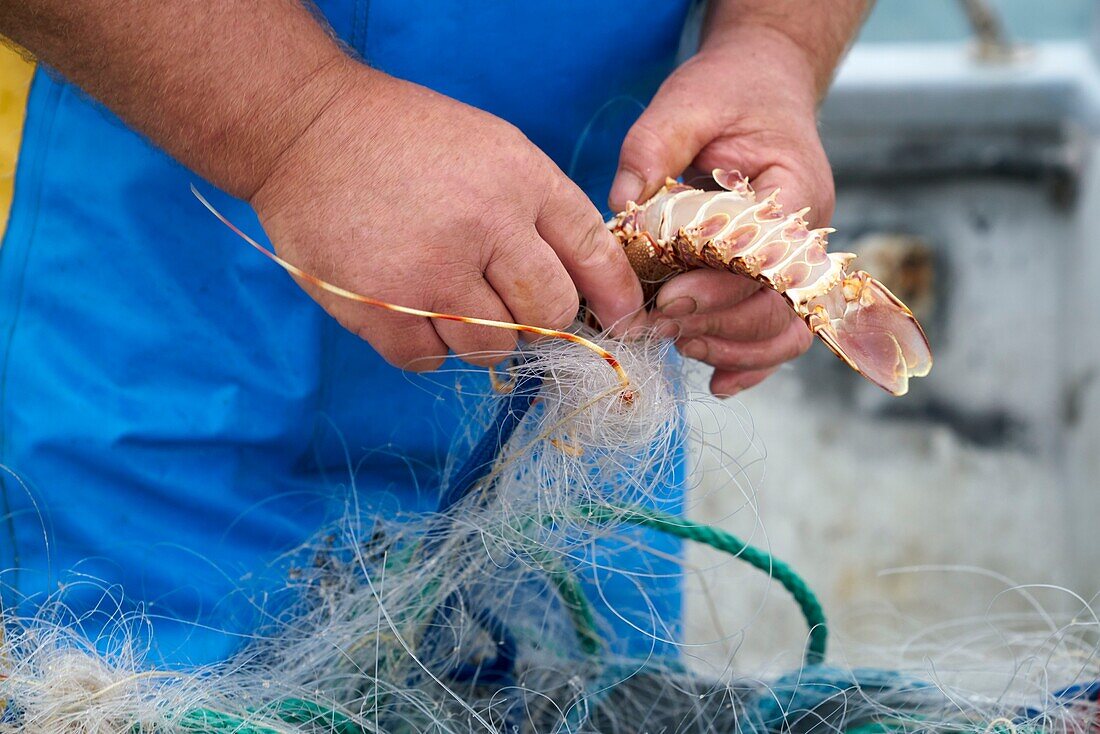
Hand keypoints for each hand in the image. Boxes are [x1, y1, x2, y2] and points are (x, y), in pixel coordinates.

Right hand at [250, 64, 642, 370]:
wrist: (306, 131)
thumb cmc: (405, 141)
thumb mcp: (493, 148)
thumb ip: (540, 210)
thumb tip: (585, 282)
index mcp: (519, 181)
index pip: (592, 253)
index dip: (615, 297)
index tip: (625, 322)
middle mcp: (484, 227)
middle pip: (550, 315)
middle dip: (540, 321)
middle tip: (511, 305)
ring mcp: (430, 274)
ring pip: (492, 349)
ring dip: (478, 336)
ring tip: (445, 294)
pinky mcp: (379, 308)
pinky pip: (429, 363)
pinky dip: (426, 348)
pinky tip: (410, 309)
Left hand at [609, 32, 832, 395]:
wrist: (764, 87)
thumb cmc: (729, 93)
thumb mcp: (686, 102)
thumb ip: (652, 147)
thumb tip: (622, 206)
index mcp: (794, 187)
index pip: (769, 255)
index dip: (721, 285)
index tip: (668, 296)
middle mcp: (807, 234)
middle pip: (778, 304)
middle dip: (716, 323)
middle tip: (655, 325)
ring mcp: (797, 262)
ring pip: (783, 330)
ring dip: (729, 347)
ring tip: (676, 344)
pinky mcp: (777, 279)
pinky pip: (776, 334)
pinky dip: (749, 362)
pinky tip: (714, 381)